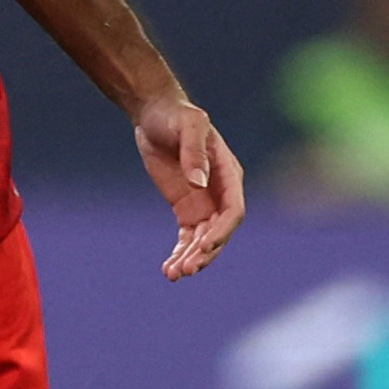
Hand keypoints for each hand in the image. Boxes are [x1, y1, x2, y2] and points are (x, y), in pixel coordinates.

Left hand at [133, 98, 245, 279]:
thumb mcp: (187, 126)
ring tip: (173, 274)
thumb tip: (199, 182)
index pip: (233, 210)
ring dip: (192, 259)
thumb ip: (194, 152)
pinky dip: (180, 253)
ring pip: (203, 241)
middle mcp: (221, 192)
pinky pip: (187, 238)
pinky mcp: (186, 209)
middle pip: (220, 232)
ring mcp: (205, 203)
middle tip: (186, 269)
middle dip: (205, 253)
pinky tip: (168, 269)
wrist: (155, 115)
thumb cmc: (176, 115)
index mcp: (229, 173)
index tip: (203, 246)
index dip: (222, 231)